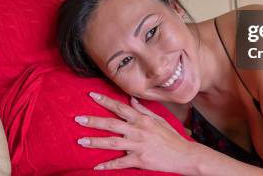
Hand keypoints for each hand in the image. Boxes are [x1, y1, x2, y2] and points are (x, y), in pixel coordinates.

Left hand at [75, 92, 195, 172]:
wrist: (184, 155)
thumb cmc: (171, 137)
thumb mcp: (159, 119)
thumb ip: (143, 110)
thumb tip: (131, 99)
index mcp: (142, 119)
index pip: (120, 107)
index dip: (105, 101)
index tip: (91, 96)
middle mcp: (138, 130)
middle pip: (112, 124)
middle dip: (94, 121)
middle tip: (78, 119)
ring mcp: (138, 145)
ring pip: (113, 143)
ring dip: (95, 142)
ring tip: (80, 141)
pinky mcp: (140, 160)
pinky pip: (120, 163)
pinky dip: (108, 165)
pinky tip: (96, 167)